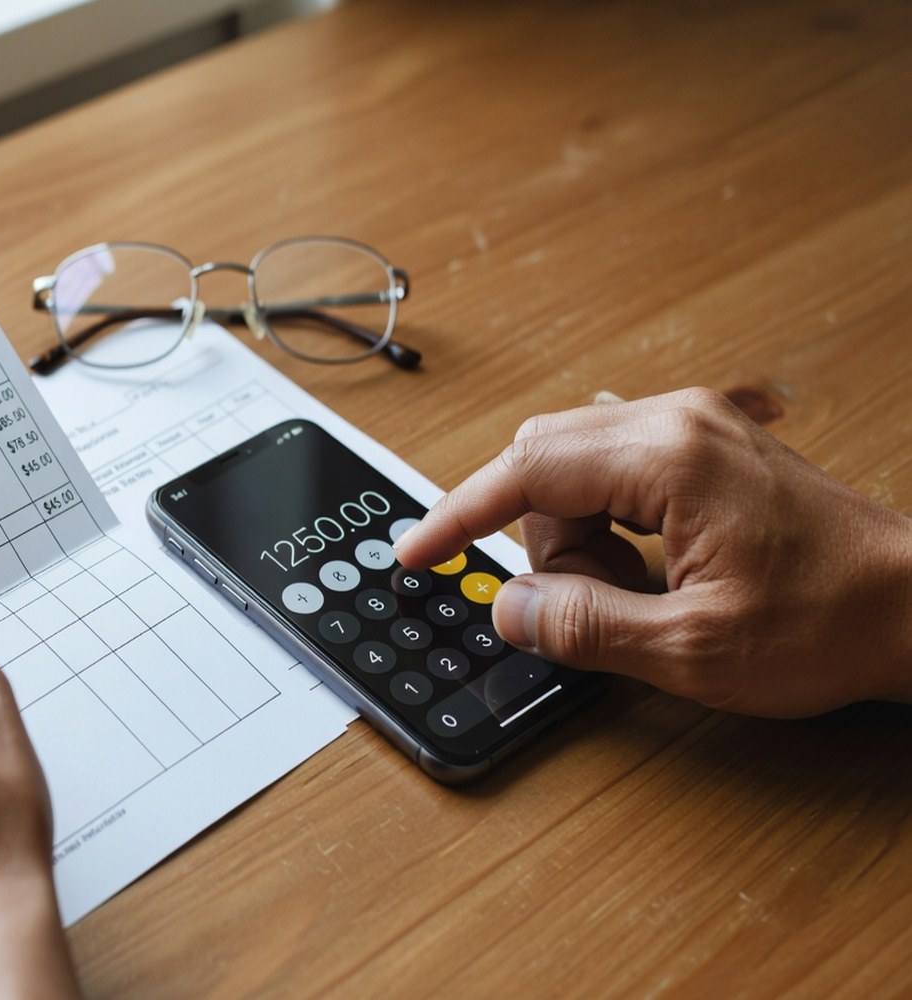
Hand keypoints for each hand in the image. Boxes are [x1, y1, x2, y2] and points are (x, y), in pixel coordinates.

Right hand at [393, 388, 911, 716]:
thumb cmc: (834, 622)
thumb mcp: (695, 650)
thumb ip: (586, 629)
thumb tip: (511, 611)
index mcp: (669, 456)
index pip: (525, 469)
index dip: (459, 516)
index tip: (418, 552)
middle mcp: (677, 420)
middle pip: (544, 459)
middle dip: (539, 540)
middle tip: (576, 605)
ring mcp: (697, 425)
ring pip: (576, 465)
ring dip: (579, 537)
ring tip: (639, 595)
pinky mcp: (708, 444)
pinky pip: (615, 467)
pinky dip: (606, 521)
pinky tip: (646, 565)